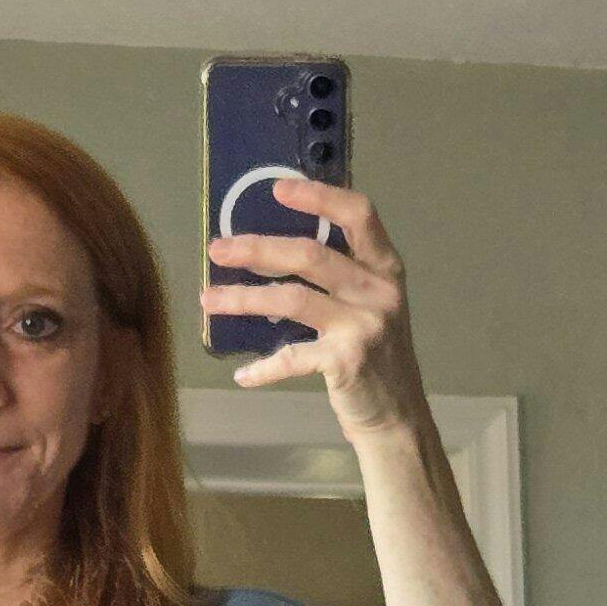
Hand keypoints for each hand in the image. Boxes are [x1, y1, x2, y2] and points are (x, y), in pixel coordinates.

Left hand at [204, 176, 424, 442]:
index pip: (358, 215)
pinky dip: (263, 367)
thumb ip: (341, 275)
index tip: (277, 188)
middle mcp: (378, 292)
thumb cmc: (376, 357)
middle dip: (258, 248)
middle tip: (218, 249)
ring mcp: (364, 326)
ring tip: (208, 300)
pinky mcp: (347, 363)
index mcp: (385, 268)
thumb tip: (273, 248)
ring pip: (292, 299)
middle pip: (311, 254)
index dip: (318, 196)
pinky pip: (292, 357)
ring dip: (243, 298)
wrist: (398, 417)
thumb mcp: (370, 305)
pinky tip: (243, 374)